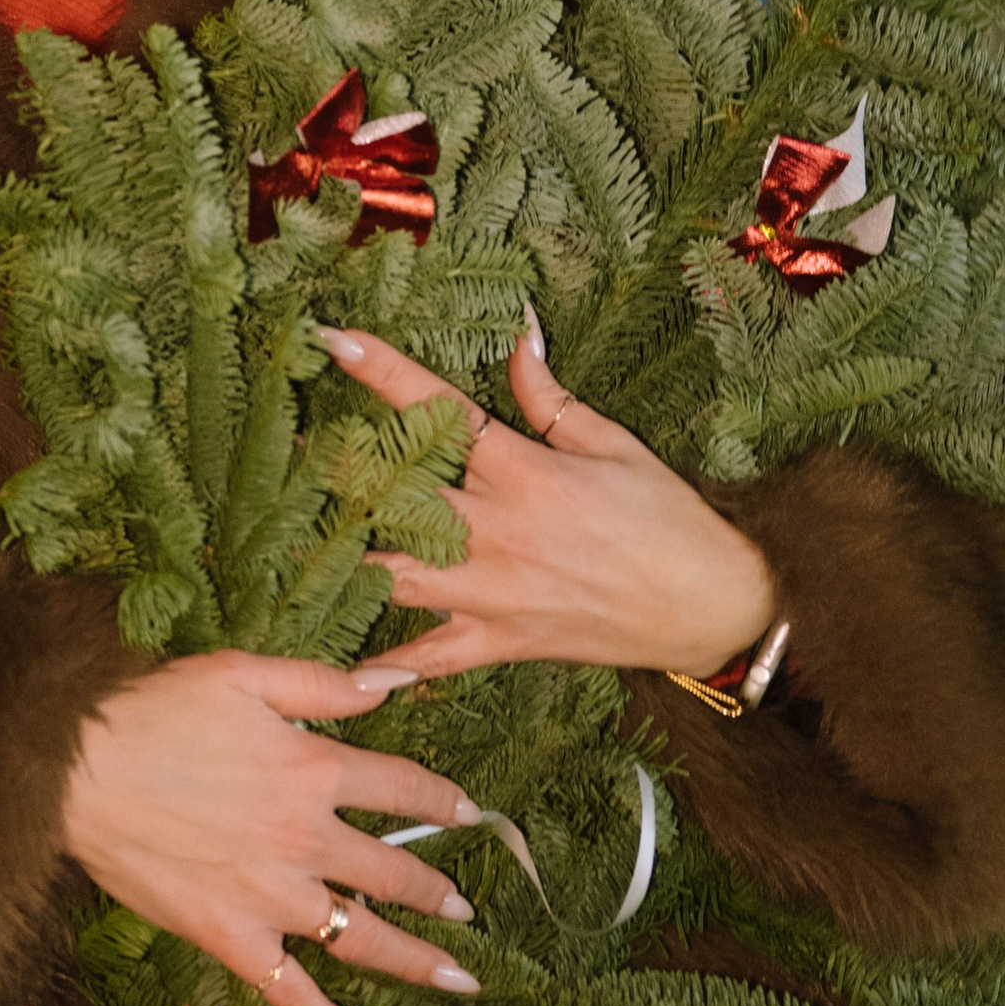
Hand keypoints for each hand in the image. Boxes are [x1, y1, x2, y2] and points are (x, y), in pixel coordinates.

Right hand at [58, 651, 490, 1005]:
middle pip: (392, 871)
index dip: (442, 802)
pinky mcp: (232, 939)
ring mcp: (272, 897)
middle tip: (466, 911)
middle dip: (436, 892)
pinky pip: (294, 993)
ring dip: (415, 960)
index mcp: (313, 770)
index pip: (402, 788)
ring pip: (362, 938)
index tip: (469, 815)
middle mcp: (306, 839)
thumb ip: (326, 684)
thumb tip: (397, 680)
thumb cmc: (153, 710)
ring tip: (456, 978)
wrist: (78, 768)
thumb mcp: (244, 673)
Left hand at [320, 321, 777, 682]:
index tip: (334, 340)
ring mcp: (492, 593)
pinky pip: (432, 659)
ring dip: (344, 560)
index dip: (383, 371)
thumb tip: (518, 335)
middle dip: (339, 472)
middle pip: (394, 496)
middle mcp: (495, 532)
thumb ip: (549, 396)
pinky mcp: (501, 642)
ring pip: (392, 577)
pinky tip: (344, 670)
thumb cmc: (670, 520)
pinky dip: (389, 666)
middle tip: (291, 452)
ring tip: (295, 544)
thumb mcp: (613, 443)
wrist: (713, 606)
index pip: (440, 410)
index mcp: (523, 472)